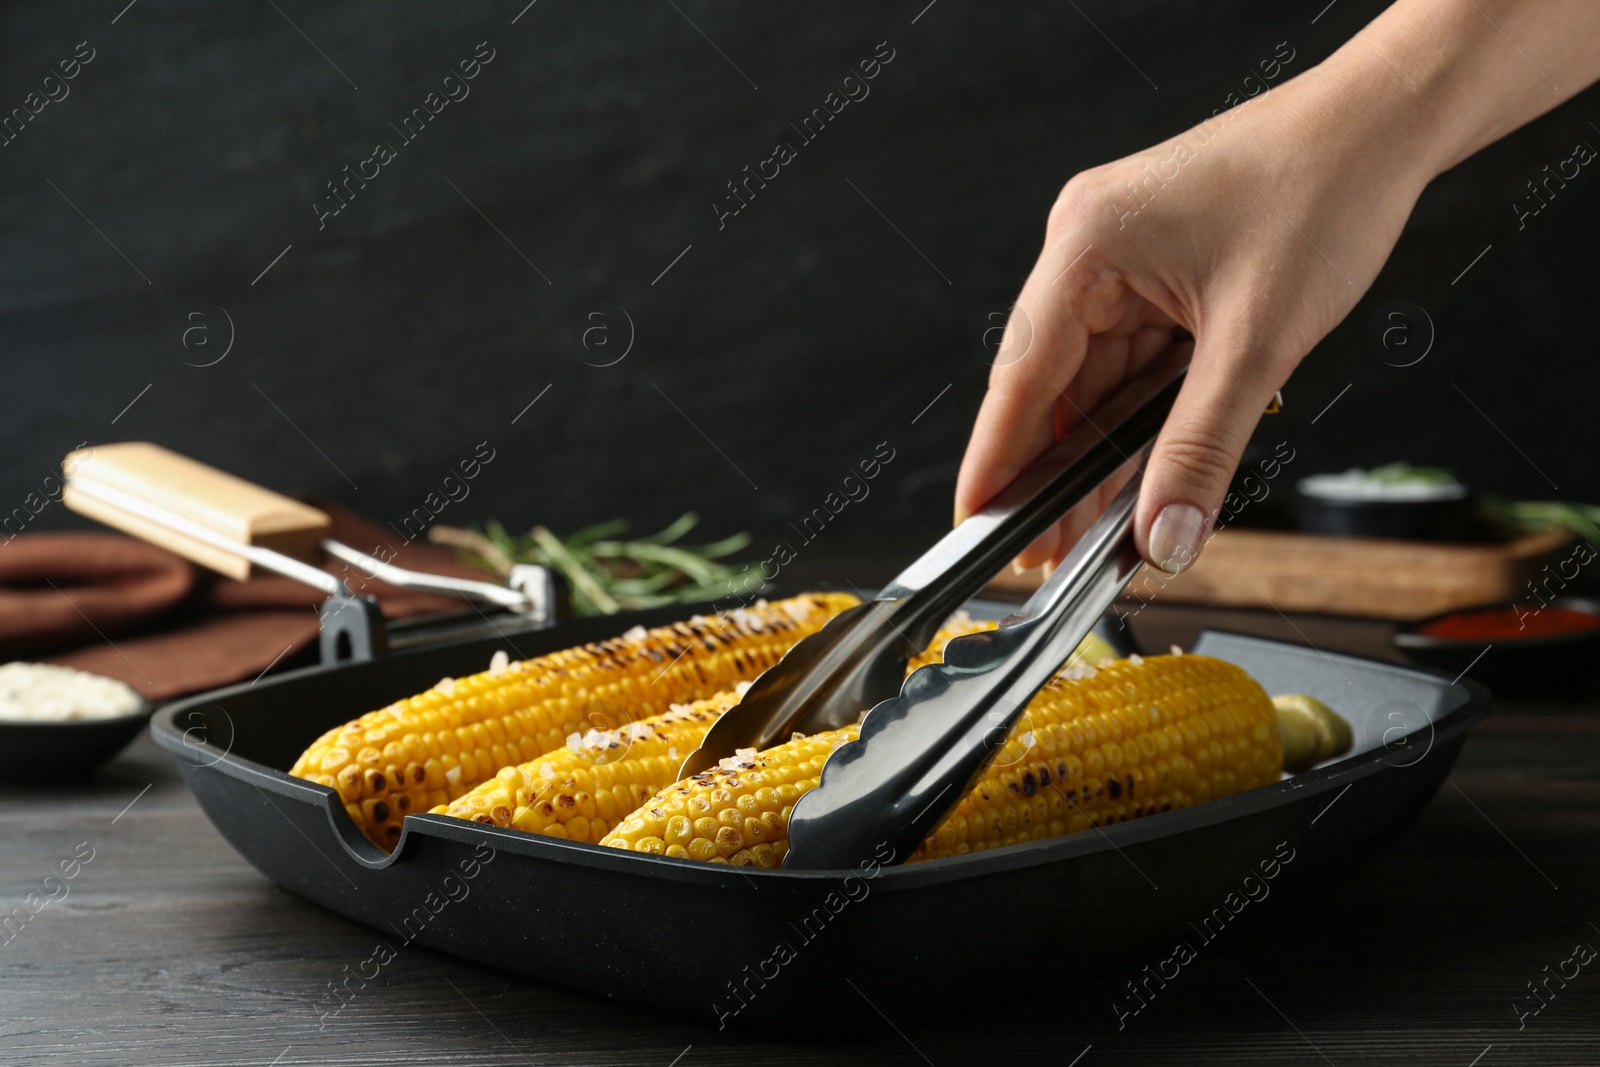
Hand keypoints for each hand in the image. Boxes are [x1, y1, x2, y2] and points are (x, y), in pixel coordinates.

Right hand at [955, 68, 1429, 573]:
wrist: (1381, 127)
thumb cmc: (1323, 191)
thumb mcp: (1258, 341)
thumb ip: (1203, 448)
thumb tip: (1163, 537)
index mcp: (1087, 243)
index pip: (1023, 374)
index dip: (996, 458)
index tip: (975, 524)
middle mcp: (1087, 247)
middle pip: (1051, 387)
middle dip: (1051, 474)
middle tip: (1042, 554)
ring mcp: (1117, 260)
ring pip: (1092, 384)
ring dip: (1096, 455)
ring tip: (1087, 534)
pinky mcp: (1152, 274)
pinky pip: (1128, 365)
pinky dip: (1133, 421)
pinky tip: (1131, 477)